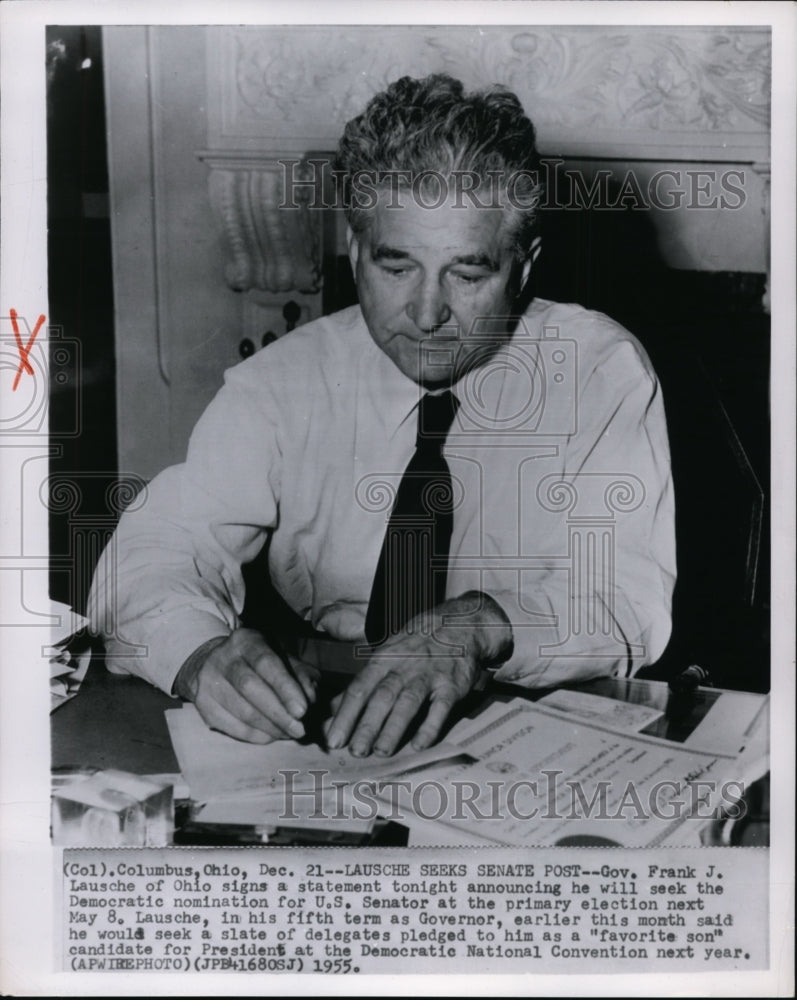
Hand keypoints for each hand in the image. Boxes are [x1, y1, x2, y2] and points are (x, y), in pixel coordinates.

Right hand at [174, 628, 317, 742]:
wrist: (214, 664)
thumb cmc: (258, 663)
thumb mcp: (282, 659)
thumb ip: (301, 675)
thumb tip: (311, 698)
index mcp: (246, 640)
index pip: (266, 663)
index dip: (285, 687)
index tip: (302, 710)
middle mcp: (223, 657)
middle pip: (249, 687)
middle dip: (278, 713)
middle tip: (299, 729)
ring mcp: (207, 681)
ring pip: (241, 711)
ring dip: (270, 727)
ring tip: (289, 733)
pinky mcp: (202, 704)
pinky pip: (232, 727)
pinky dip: (255, 735)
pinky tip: (271, 735)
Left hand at [325, 592, 512, 756]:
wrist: (459, 625)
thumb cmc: (415, 644)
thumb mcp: (386, 654)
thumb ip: (363, 683)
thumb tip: (331, 708)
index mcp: (383, 660)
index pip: (359, 688)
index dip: (346, 715)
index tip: (334, 740)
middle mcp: (403, 667)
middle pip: (381, 697)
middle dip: (367, 725)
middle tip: (355, 752)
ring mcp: (428, 676)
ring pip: (408, 702)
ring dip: (393, 728)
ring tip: (381, 752)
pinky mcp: (451, 685)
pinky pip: (440, 708)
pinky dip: (430, 727)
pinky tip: (418, 745)